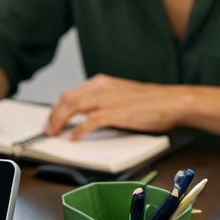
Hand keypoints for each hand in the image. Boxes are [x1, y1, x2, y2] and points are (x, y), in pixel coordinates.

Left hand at [45, 74, 186, 137]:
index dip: (56, 108)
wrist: (172, 101)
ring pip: (74, 107)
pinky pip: (91, 121)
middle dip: (53, 116)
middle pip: (67, 100)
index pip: (70, 94)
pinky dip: (78, 130)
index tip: (50, 120)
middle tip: (47, 130)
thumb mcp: (120, 96)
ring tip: (54, 134)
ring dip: (60, 122)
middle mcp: (102, 87)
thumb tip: (84, 116)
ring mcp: (109, 99)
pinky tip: (73, 137)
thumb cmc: (150, 102)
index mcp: (102, 82)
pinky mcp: (117, 112)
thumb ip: (102, 102)